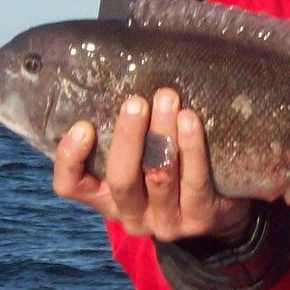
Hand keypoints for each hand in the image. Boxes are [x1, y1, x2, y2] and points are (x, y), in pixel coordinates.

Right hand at [51, 88, 251, 242]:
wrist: (219, 209)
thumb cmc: (171, 167)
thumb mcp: (140, 156)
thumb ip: (126, 130)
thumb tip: (121, 68)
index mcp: (106, 198)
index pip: (70, 186)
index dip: (70, 159)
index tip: (83, 126)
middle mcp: (132, 215)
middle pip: (121, 181)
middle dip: (128, 138)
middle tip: (135, 102)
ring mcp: (166, 222)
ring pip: (159, 178)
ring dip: (162, 135)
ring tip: (167, 98)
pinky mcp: (200, 218)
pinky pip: (194, 181)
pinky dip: (191, 148)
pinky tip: (190, 120)